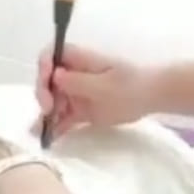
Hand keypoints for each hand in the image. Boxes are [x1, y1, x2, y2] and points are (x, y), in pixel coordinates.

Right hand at [35, 44, 151, 139]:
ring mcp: (76, 93)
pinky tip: (48, 138)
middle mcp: (73, 75)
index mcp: (79, 60)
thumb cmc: (131, 86)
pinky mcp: (80, 111)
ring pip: (52, 101)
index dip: (44, 67)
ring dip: (46, 114)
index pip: (51, 56)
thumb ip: (79, 81)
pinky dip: (55, 126)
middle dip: (44, 94)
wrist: (152, 98)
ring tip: (42, 130)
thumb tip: (55, 75)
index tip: (47, 82)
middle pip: (47, 80)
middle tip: (49, 110)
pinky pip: (63, 117)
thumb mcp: (105, 84)